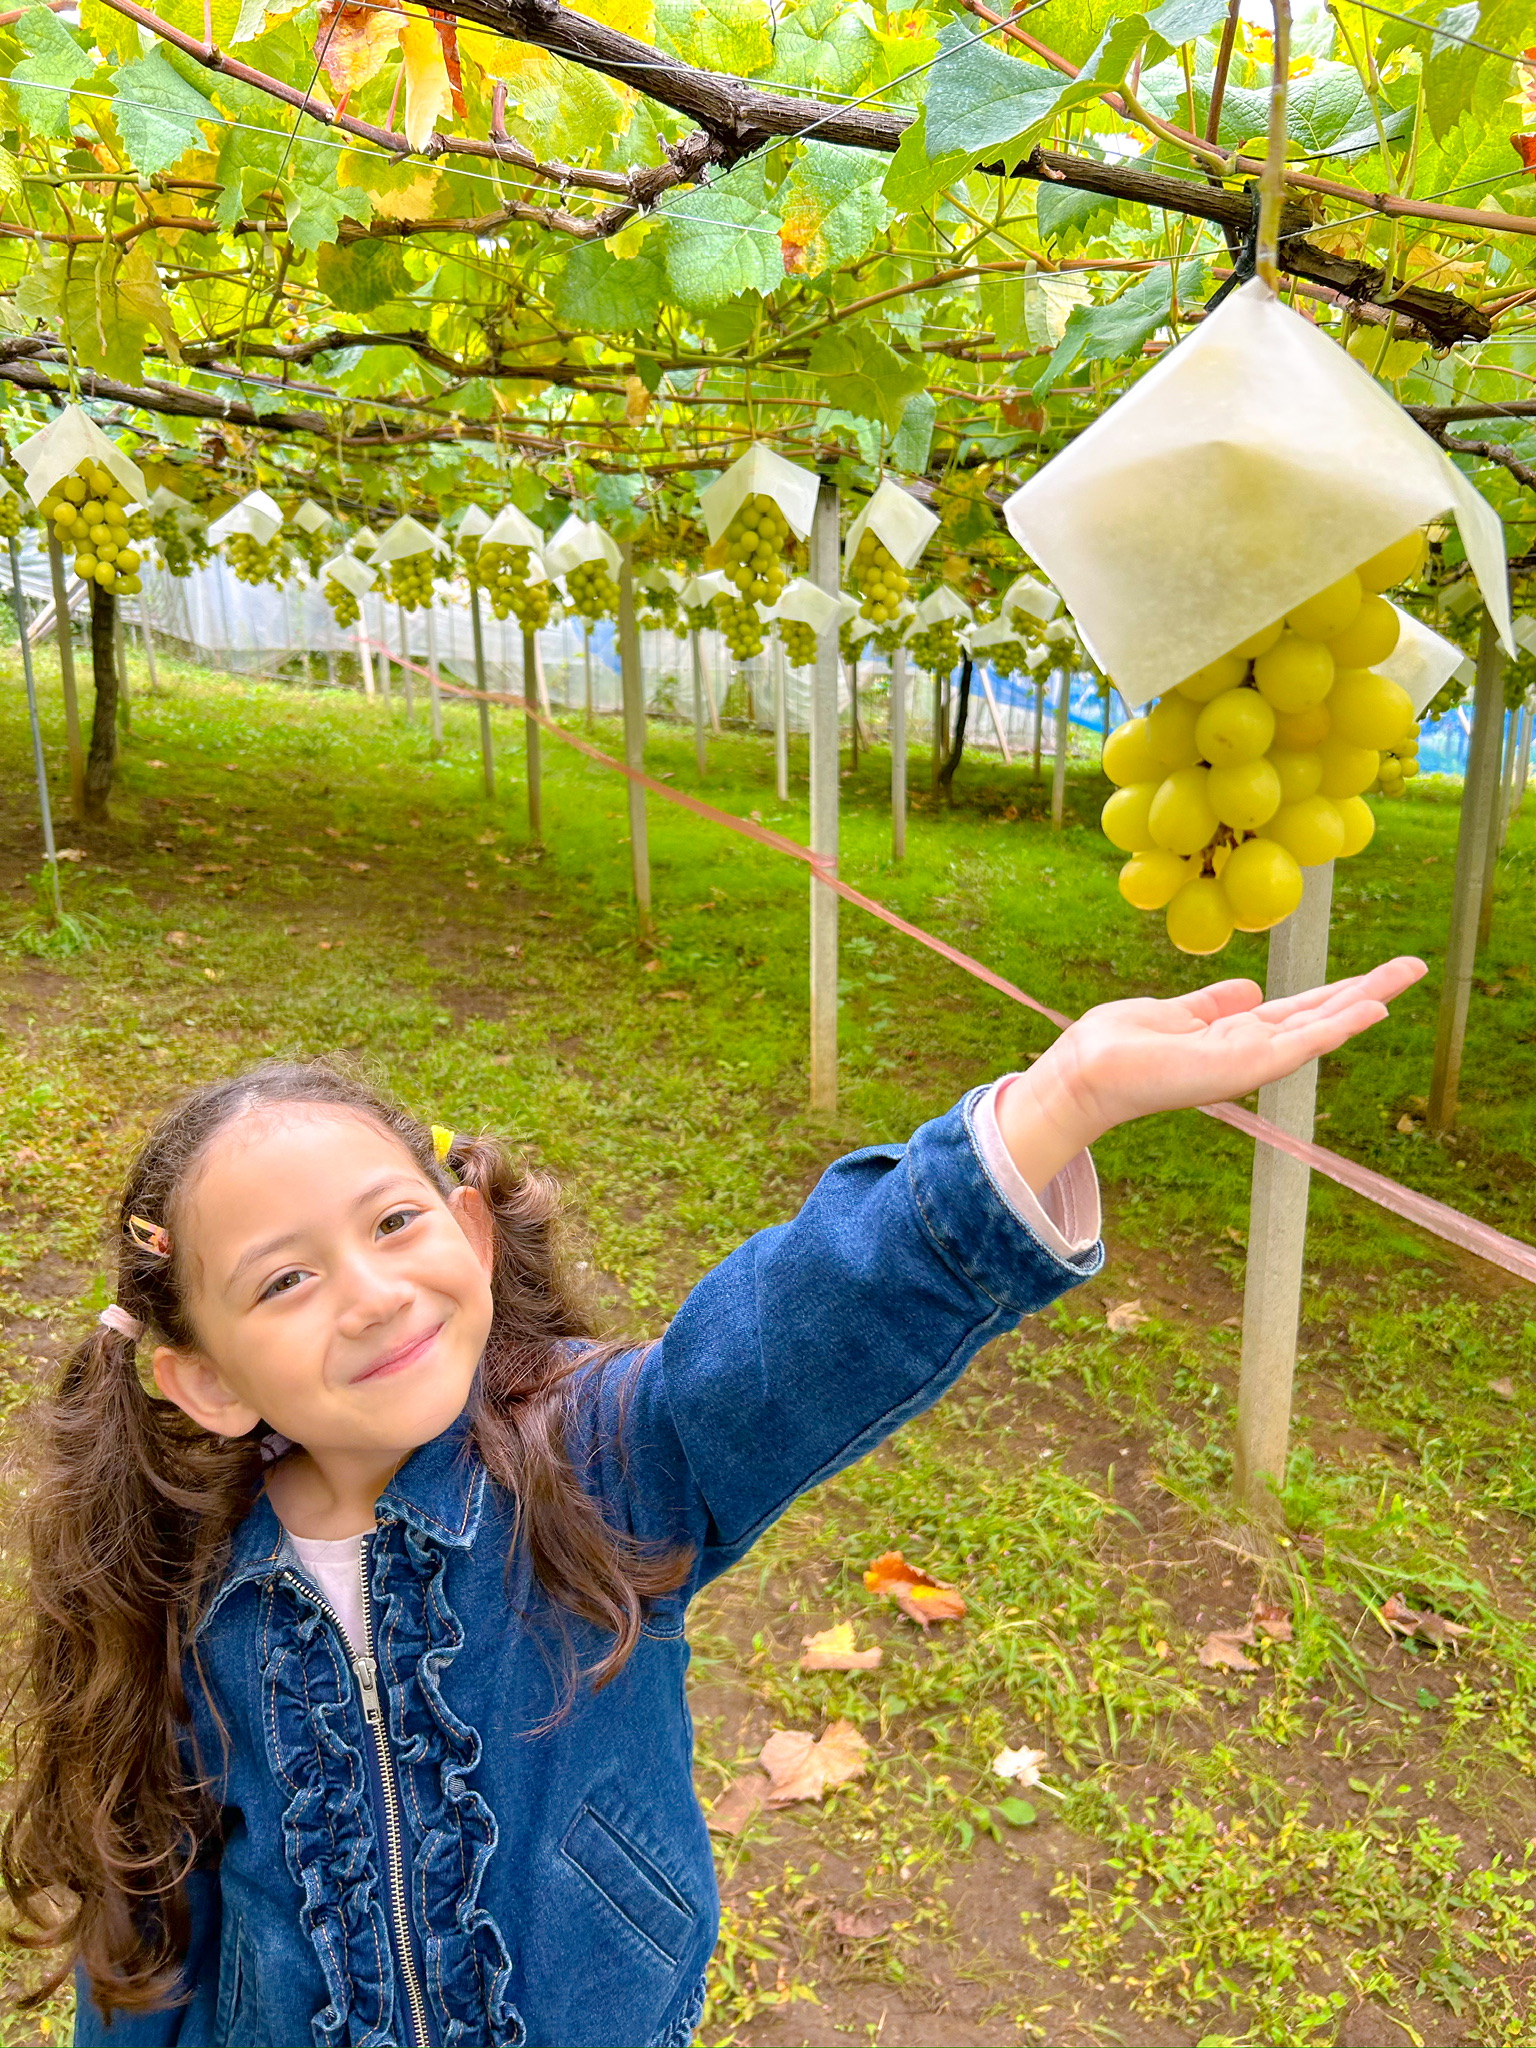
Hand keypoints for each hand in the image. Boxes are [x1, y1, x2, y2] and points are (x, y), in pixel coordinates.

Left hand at [996, 955, 1426, 1193]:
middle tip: (1414, 966)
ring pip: (1320, 1026)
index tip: (1373, 978)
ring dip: (1364, 1000)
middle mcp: (1249, 1050)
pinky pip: (1301, 1043)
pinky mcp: (1243, 1067)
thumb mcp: (1177, 1013)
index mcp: (1234, 1034)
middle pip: (1319, 1015)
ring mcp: (1250, 1061)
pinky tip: (1370, 1007)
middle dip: (1366, 991)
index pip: (1297, 1010)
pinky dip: (1337, 1025)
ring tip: (1406, 975)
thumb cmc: (1119, 1045)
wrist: (1088, 1071)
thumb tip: (1251, 990)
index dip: (1336, 993)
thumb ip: (1216, 1004)